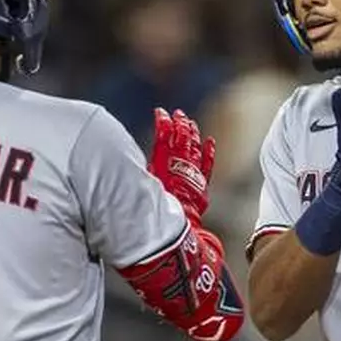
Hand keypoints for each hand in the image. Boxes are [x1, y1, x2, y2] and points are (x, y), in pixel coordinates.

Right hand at [148, 108, 215, 225]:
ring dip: (193, 133)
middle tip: (178, 113)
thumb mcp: (143, 185)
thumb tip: (130, 159)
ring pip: (195, 147)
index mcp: (163, 163)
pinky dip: (209, 151)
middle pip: (182, 138)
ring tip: (190, 123)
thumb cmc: (156, 210)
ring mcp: (193, 174)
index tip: (160, 112)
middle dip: (180, 123)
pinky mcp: (202, 184)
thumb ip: (142, 170)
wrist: (178, 227)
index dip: (163, 122)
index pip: (164, 135)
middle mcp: (180, 165)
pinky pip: (208, 164)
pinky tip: (210, 141)